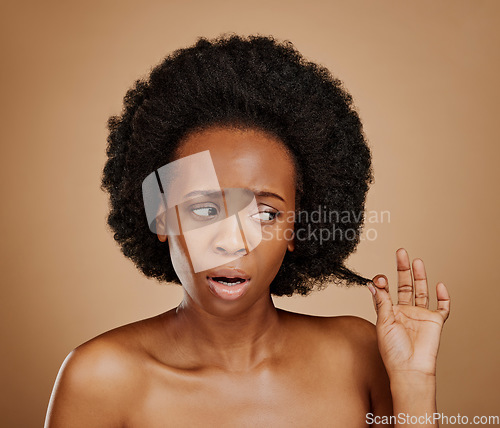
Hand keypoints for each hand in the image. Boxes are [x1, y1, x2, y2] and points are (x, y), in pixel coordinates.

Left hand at [368, 248, 450, 379]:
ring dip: (420, 276)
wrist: (410, 369)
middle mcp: (405, 311)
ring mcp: (421, 315)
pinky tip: (439, 284)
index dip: (383, 282)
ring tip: (416, 261)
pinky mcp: (435, 321)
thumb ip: (381, 302)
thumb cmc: (393, 351)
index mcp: (390, 311)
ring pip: (422, 291)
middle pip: (405, 285)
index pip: (387, 290)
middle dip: (403, 269)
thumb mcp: (383, 323)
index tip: (380, 278)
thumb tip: (372, 283)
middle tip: (401, 252)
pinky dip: (443, 296)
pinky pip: (442, 307)